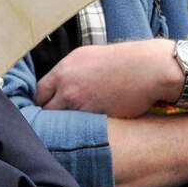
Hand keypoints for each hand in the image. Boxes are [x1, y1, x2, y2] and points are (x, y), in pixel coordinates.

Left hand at [36, 40, 180, 116]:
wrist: (149, 69)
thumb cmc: (120, 60)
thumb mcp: (85, 56)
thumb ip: (67, 72)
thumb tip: (58, 85)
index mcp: (63, 71)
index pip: (39, 93)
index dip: (41, 102)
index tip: (44, 107)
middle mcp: (68, 88)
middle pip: (46, 111)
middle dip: (49, 116)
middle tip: (54, 120)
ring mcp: (82, 105)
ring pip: (63, 123)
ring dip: (65, 126)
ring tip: (70, 127)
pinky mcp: (99, 118)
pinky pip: (84, 129)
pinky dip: (84, 130)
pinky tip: (89, 129)